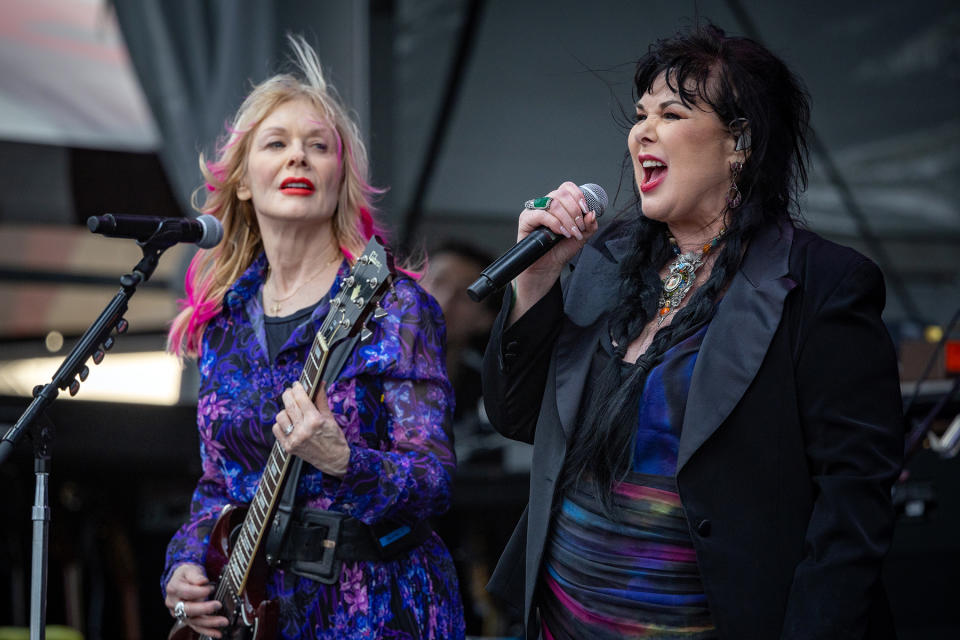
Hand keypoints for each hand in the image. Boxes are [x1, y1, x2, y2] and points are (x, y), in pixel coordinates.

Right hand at [164, 563, 227, 637]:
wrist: (181, 580)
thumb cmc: (187, 574)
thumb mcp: (190, 569)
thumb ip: (196, 575)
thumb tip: (203, 581)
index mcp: (174, 588)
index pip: (186, 592)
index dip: (199, 591)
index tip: (211, 588)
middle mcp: (174, 603)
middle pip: (188, 609)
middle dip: (204, 609)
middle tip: (218, 605)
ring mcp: (179, 613)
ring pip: (193, 620)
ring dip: (209, 623)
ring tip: (223, 622)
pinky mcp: (186, 619)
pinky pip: (196, 627)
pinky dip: (207, 631)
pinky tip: (217, 633)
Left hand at [273, 381, 350, 476]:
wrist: (335, 460)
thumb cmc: (334, 438)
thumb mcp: (330, 417)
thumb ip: (321, 399)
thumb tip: (320, 383)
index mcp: (315, 420)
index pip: (300, 398)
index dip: (297, 388)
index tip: (297, 385)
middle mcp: (303, 430)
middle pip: (289, 404)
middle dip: (288, 394)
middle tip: (291, 392)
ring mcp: (295, 439)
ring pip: (280, 416)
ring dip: (285, 411)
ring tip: (292, 411)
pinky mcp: (289, 447)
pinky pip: (276, 429)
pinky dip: (281, 424)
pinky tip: (289, 423)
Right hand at [512, 181, 599, 319]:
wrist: (547, 268)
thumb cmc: (560, 251)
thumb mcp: (581, 237)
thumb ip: (589, 225)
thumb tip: (592, 213)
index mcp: (559, 204)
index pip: (567, 188)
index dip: (578, 195)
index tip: (586, 210)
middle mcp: (545, 204)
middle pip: (561, 194)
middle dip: (575, 210)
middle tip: (579, 227)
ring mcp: (535, 210)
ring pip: (553, 202)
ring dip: (567, 218)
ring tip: (572, 233)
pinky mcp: (525, 220)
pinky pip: (541, 214)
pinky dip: (555, 223)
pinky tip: (561, 233)